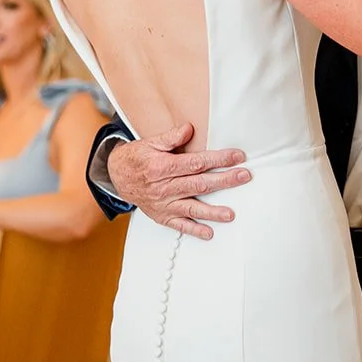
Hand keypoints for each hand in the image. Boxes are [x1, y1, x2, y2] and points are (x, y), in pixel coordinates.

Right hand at [107, 122, 250, 240]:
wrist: (117, 177)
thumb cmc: (137, 158)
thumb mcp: (150, 142)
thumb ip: (171, 137)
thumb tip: (189, 129)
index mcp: (162, 167)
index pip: (195, 163)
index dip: (218, 159)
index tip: (237, 156)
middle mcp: (163, 187)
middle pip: (199, 184)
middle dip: (224, 181)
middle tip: (244, 177)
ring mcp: (163, 204)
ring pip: (191, 208)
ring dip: (212, 211)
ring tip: (230, 214)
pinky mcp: (162, 216)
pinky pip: (179, 225)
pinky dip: (194, 230)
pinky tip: (209, 233)